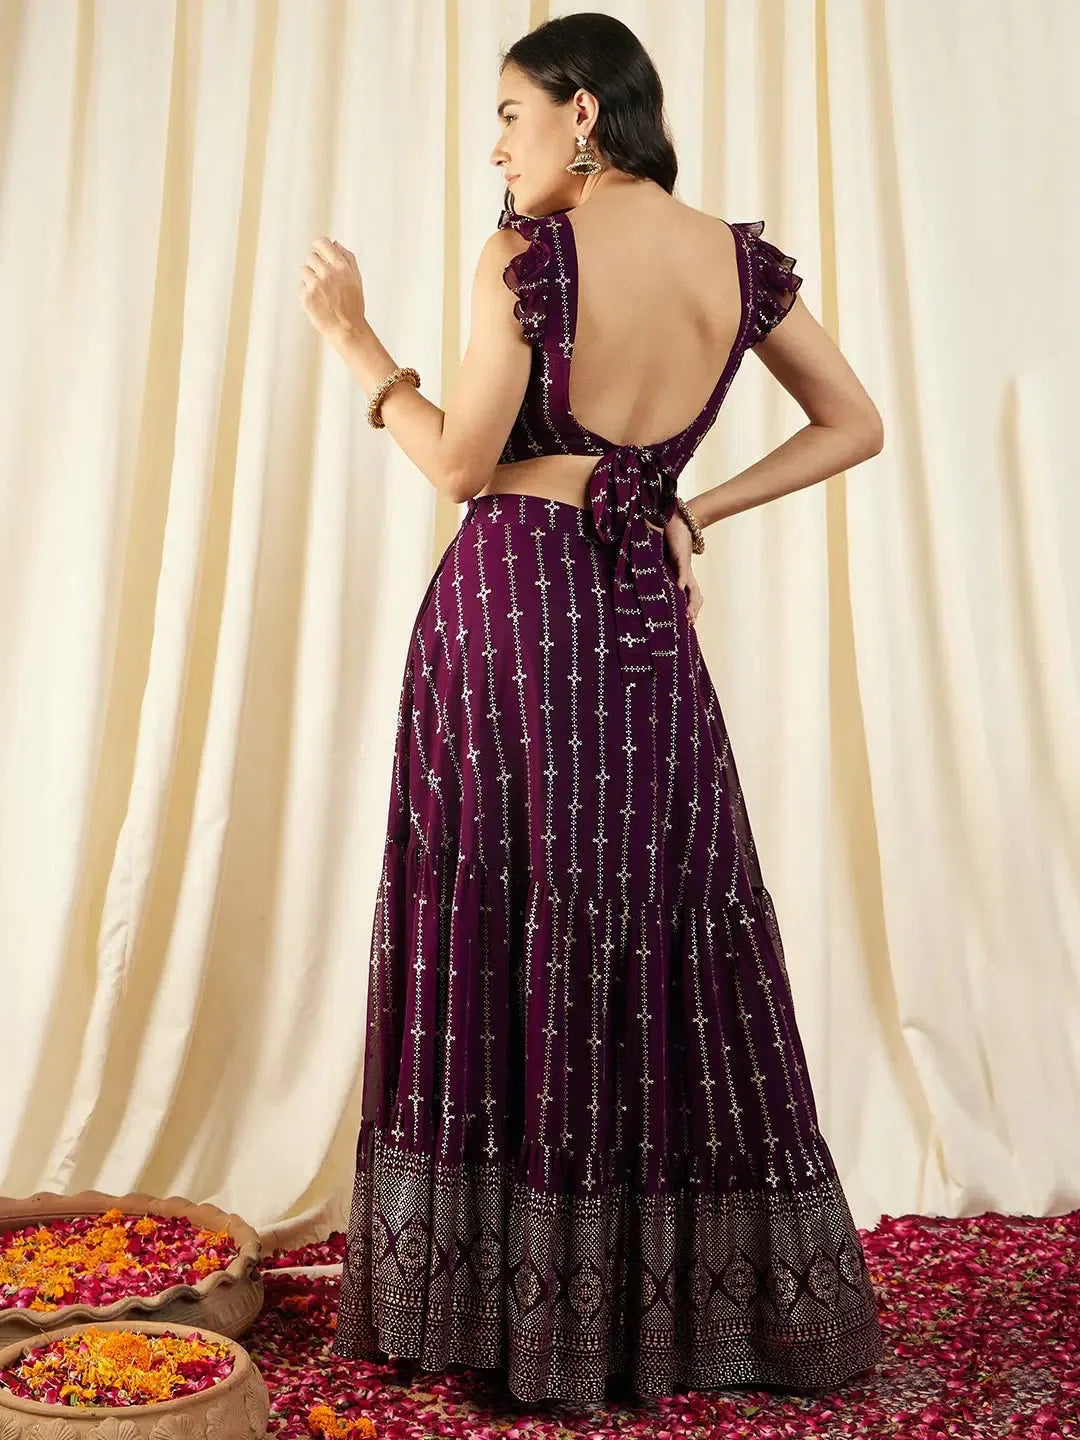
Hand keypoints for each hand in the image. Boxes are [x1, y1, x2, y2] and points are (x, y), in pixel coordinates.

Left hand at [298, 237, 365, 341]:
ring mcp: (316, 285)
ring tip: (321, 292)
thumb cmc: (353, 304)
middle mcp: (328, 274)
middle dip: (316, 266)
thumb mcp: (356, 279)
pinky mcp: (306, 297)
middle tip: (324, 279)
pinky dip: (306, 291)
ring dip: (310, 278)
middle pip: (311, 257)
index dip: (318, 244)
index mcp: (342, 267)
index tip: (317, 247)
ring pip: (304, 270)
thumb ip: (348, 258)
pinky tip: (317, 300)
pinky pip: (301, 285)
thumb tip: (335, 243)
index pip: (322, 244)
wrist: (347, 329)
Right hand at [662, 508, 702, 625]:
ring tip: (688, 615)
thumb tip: (639, 578)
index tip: (687, 622)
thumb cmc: (667, 537)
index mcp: (680, 574)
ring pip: (693, 588)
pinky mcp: (682, 556)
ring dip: (691, 602)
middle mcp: (685, 572)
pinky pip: (682, 570)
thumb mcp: (659, 557)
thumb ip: (653, 567)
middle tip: (689, 623)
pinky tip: (679, 588)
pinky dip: (681, 580)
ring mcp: (684, 566)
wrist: (676, 519)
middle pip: (694, 595)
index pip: (688, 594)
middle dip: (692, 609)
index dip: (689, 608)